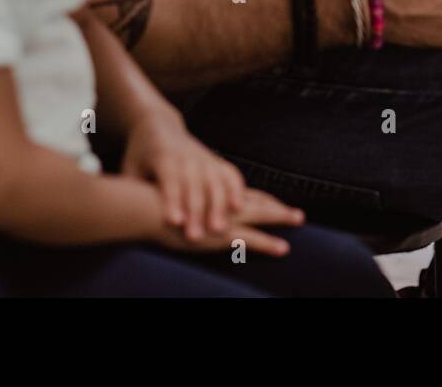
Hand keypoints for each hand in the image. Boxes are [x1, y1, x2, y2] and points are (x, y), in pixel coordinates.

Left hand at [122, 109, 248, 240]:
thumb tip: (124, 215)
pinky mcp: (216, 160)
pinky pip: (230, 174)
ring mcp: (204, 157)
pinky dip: (237, 189)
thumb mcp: (130, 167)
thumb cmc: (141, 153)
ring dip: (219, 205)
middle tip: (195, 237)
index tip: (175, 221)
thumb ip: (131, 189)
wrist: (159, 124)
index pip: (170, 180)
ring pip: (215, 181)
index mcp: (163, 157)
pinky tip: (239, 208)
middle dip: (197, 211)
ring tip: (218, 229)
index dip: (173, 200)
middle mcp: (187, 156)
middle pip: (195, 185)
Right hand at [150, 188, 304, 257]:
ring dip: (281, 218)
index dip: (259, 198)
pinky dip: (269, 244)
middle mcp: (221, 202)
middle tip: (298, 213)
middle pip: (257, 201)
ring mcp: (225, 218)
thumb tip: (172, 205)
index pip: (241, 194)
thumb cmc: (149, 202)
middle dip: (277, 207)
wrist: (142, 206)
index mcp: (211, 193)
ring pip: (262, 215)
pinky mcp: (222, 234)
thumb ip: (176, 199)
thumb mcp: (167, 198)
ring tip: (299, 219)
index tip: (273, 202)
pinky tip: (283, 248)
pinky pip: (252, 240)